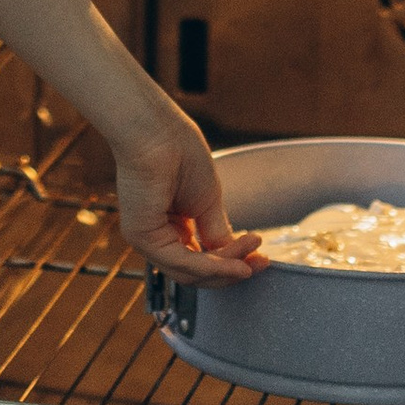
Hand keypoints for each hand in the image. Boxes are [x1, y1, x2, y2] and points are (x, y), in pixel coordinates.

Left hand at [111, 107, 263, 285]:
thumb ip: (217, 232)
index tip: (261, 259)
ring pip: (191, 272)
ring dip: (227, 268)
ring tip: (252, 259)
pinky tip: (237, 264)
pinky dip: (213, 267)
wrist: (159, 132)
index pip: (202, 259)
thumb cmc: (179, 153)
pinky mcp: (142, 236)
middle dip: (231, 271)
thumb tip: (234, 260)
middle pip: (196, 272)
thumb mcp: (208, 201)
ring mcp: (146, 238)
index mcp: (171, 226)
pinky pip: (182, 262)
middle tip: (260, 263)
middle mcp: (156, 236)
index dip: (232, 264)